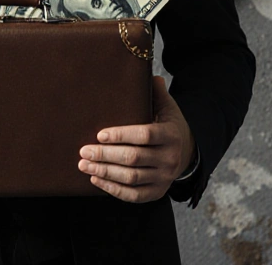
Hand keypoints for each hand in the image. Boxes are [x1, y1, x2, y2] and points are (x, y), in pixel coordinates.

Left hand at [77, 76, 194, 202]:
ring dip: (105, 172)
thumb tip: (151, 76)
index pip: (144, 135)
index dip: (121, 135)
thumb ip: (156, 93)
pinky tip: (96, 179)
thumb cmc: (168, 125)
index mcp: (170, 135)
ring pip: (131, 178)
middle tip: (83, 151)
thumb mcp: (167, 108)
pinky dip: (113, 189)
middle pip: (134, 158)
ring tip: (84, 165)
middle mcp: (169, 158)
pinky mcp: (157, 193)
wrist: (187, 152)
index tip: (99, 135)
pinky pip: (133, 195)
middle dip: (106, 155)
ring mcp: (164, 178)